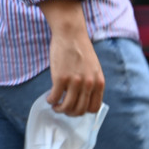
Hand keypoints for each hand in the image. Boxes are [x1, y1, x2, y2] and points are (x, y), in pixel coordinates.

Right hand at [38, 0, 104, 115]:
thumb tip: (84, 98)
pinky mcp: (60, 78)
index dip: (84, 111)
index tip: (77, 108)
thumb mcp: (94, 69)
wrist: (71, 35)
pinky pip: (55, 97)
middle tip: (64, 109)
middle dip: (71, 113)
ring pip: (68, 106)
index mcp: (99, 83)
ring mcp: (75, 82)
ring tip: (56, 106)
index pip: (94, 108)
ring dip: (60, 109)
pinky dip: (51, 101)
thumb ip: (92, 83)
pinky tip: (49, 98)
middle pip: (80, 110)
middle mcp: (89, 85)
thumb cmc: (81, 51)